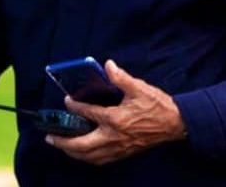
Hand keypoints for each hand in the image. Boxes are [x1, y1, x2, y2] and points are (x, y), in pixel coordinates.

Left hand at [46, 60, 186, 164]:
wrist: (175, 123)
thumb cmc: (157, 105)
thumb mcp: (139, 87)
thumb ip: (121, 77)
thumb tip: (108, 65)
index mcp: (115, 119)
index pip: (88, 113)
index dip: (74, 107)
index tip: (67, 102)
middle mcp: (113, 136)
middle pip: (81, 145)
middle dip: (63, 142)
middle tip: (50, 137)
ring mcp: (118, 147)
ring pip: (89, 156)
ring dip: (73, 153)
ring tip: (62, 146)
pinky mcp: (124, 153)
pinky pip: (100, 160)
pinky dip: (87, 158)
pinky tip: (83, 154)